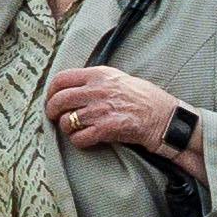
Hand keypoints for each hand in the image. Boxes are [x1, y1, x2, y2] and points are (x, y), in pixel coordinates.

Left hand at [45, 65, 185, 154]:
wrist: (166, 117)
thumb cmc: (144, 98)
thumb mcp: (119, 78)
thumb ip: (95, 79)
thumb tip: (70, 86)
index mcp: (99, 75)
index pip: (61, 79)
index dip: (51, 91)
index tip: (51, 99)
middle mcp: (98, 90)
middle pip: (59, 100)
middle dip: (52, 111)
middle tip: (54, 117)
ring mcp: (102, 110)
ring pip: (66, 121)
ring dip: (66, 128)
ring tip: (73, 129)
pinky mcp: (107, 129)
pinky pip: (79, 137)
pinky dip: (77, 141)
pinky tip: (84, 139)